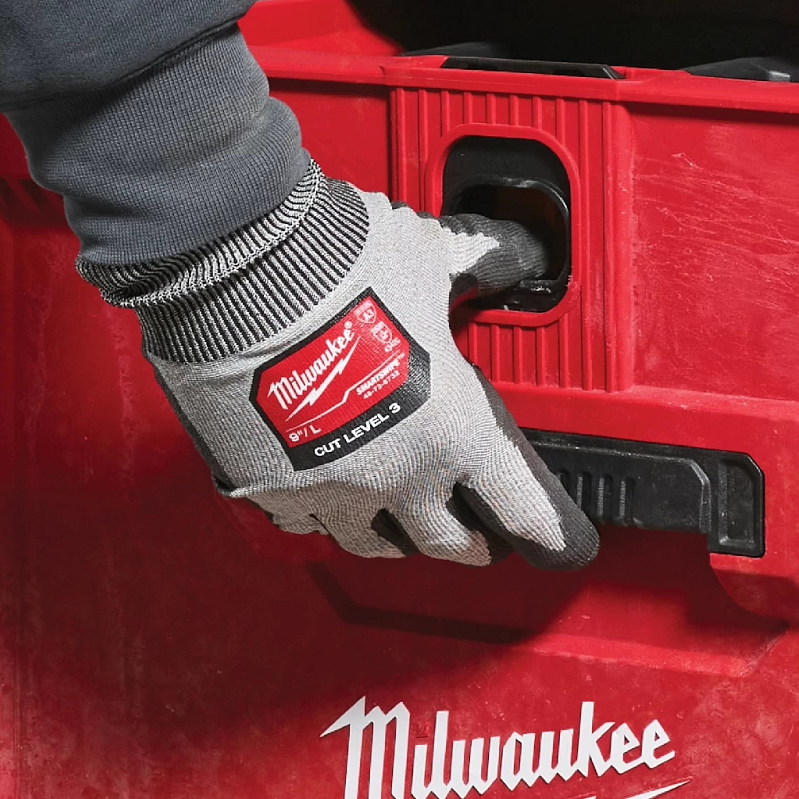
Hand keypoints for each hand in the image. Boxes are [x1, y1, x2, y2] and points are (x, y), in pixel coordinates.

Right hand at [102, 177, 599, 567]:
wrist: (237, 270)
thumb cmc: (339, 264)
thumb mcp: (431, 256)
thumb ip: (474, 265)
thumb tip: (510, 252)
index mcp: (455, 431)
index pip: (521, 508)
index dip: (550, 533)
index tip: (561, 546)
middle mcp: (396, 477)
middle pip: (452, 543)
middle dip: (476, 538)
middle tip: (484, 528)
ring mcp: (328, 489)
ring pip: (378, 541)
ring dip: (403, 534)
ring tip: (409, 515)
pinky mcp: (265, 485)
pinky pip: (308, 519)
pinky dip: (329, 509)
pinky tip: (334, 489)